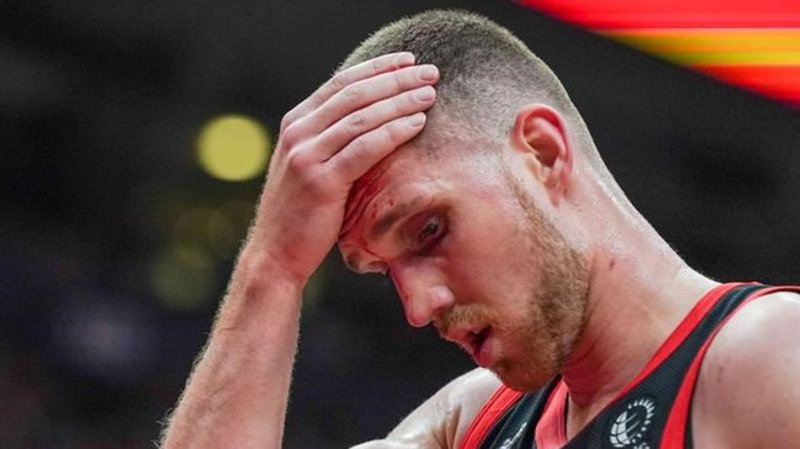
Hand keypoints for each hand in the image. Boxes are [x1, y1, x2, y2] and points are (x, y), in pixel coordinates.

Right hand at [250, 52, 438, 283]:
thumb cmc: (303, 213)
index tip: (409, 61)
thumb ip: (332, 140)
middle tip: (430, 72)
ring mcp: (306, 156)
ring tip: (430, 94)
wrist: (275, 253)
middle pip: (355, 94)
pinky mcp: (320, 181)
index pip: (341, 83)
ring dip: (401, 101)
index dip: (378, 68)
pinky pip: (365, 149)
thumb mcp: (312, 166)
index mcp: (296, 123)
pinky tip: (418, 124)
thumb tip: (374, 120)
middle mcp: (298, 133)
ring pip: (362, 117)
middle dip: (396, 79)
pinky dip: (394, 132)